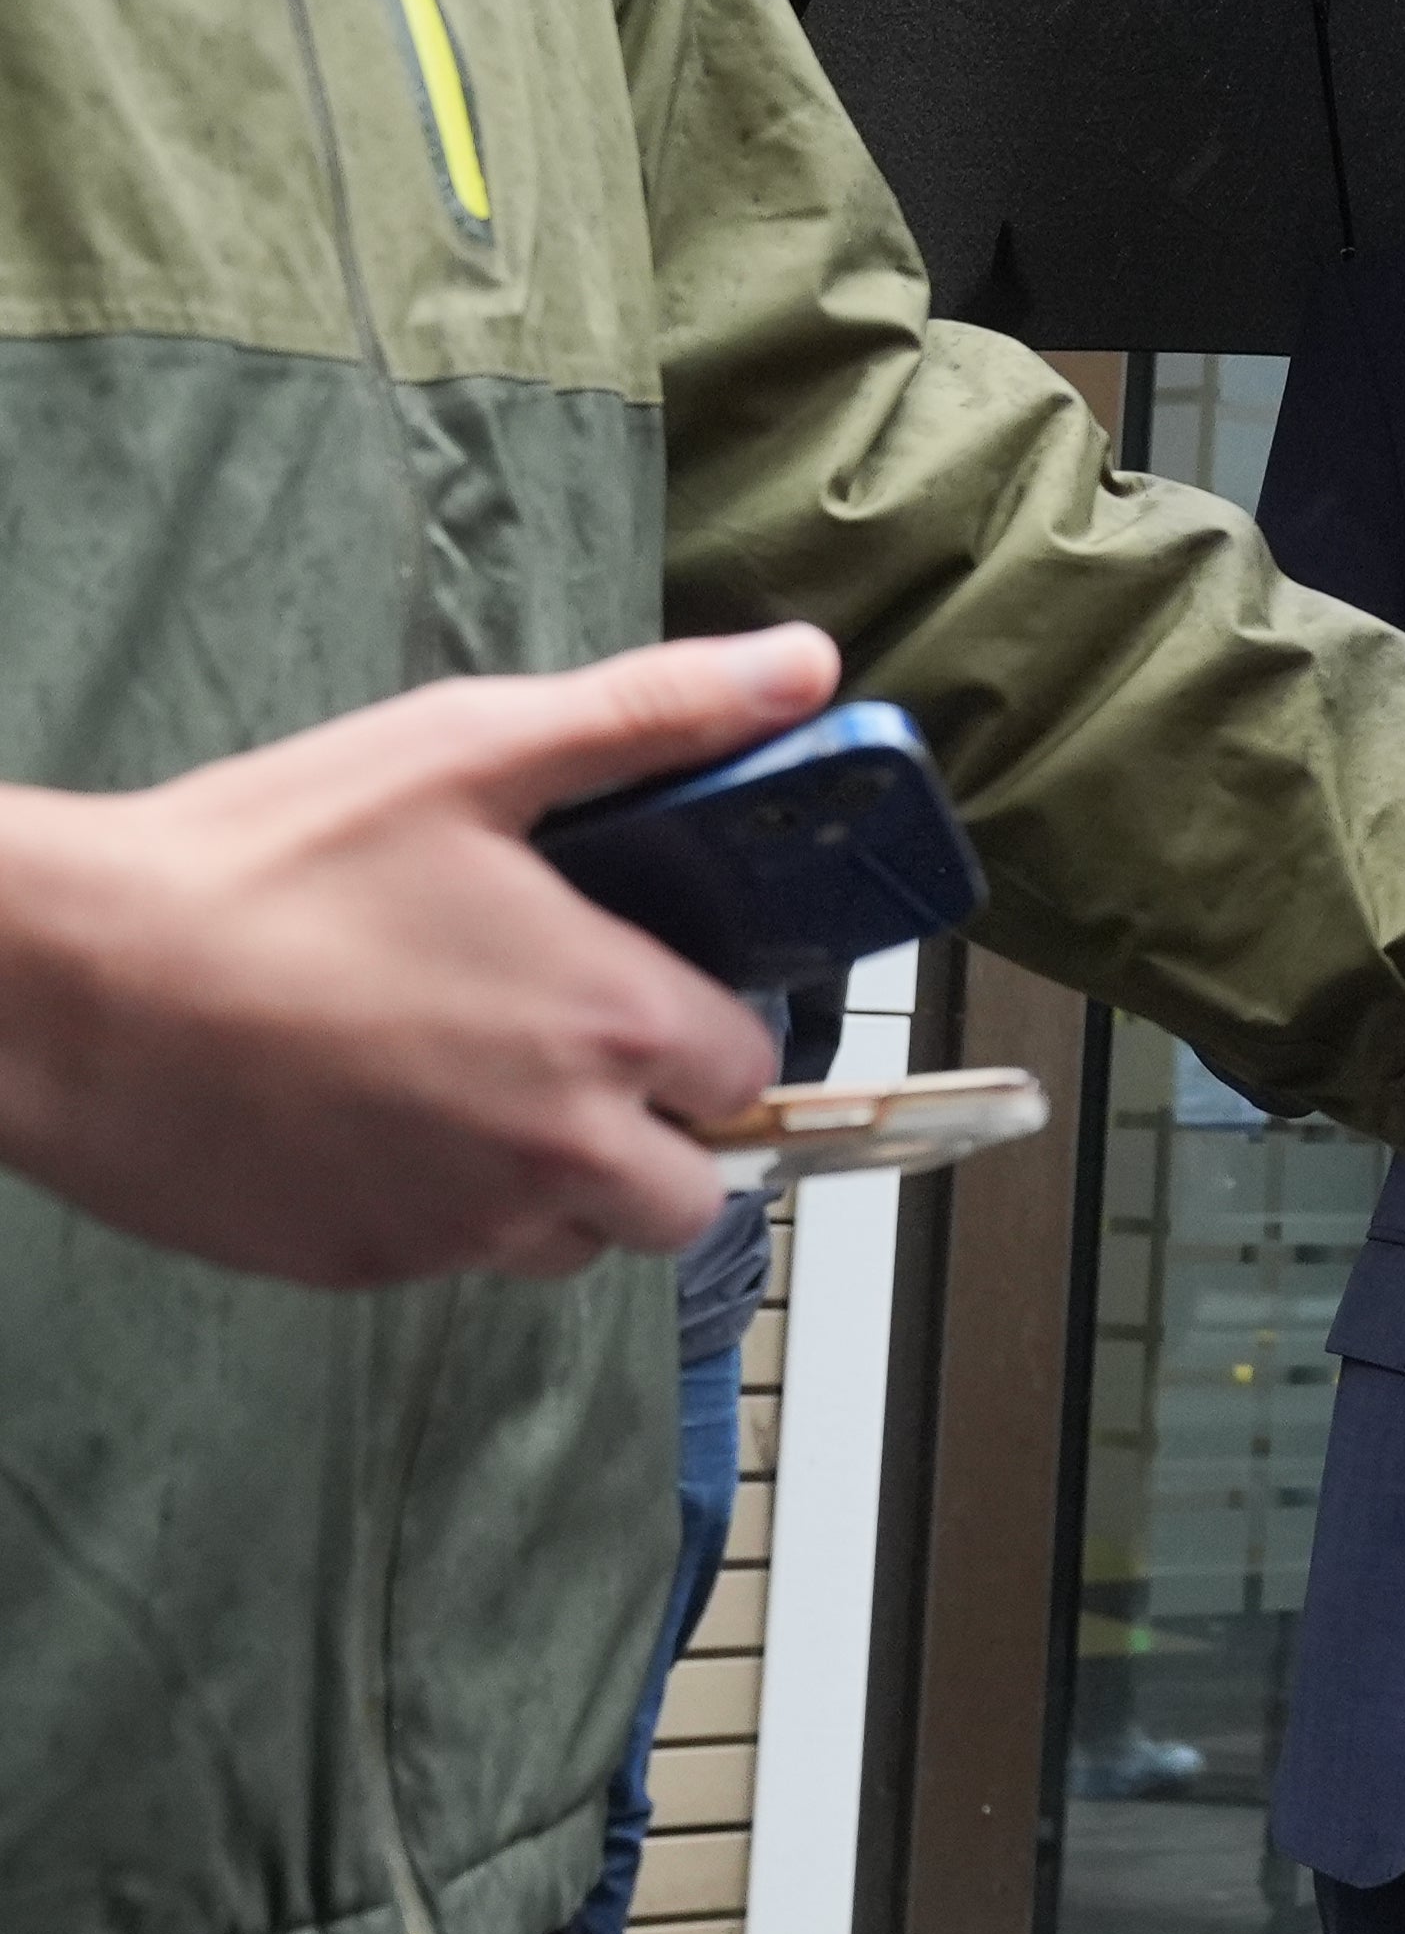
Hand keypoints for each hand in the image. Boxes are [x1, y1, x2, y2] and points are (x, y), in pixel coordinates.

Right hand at [0, 628, 835, 1287]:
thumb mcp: (471, 749)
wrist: (64, 984)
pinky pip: (460, 1262)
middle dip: (657, 1132)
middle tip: (577, 1054)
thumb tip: (801, 667)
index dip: (709, 1030)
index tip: (652, 991)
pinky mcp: (364, 1267)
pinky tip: (384, 1123)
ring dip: (563, 1187)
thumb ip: (656, 715)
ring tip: (480, 1086)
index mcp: (610, 1021)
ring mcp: (460, 1223)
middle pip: (687, 1191)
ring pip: (579, 1242)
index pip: (747, 1069)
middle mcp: (558, 1148)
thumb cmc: (263, 861)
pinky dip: (451, 1212)